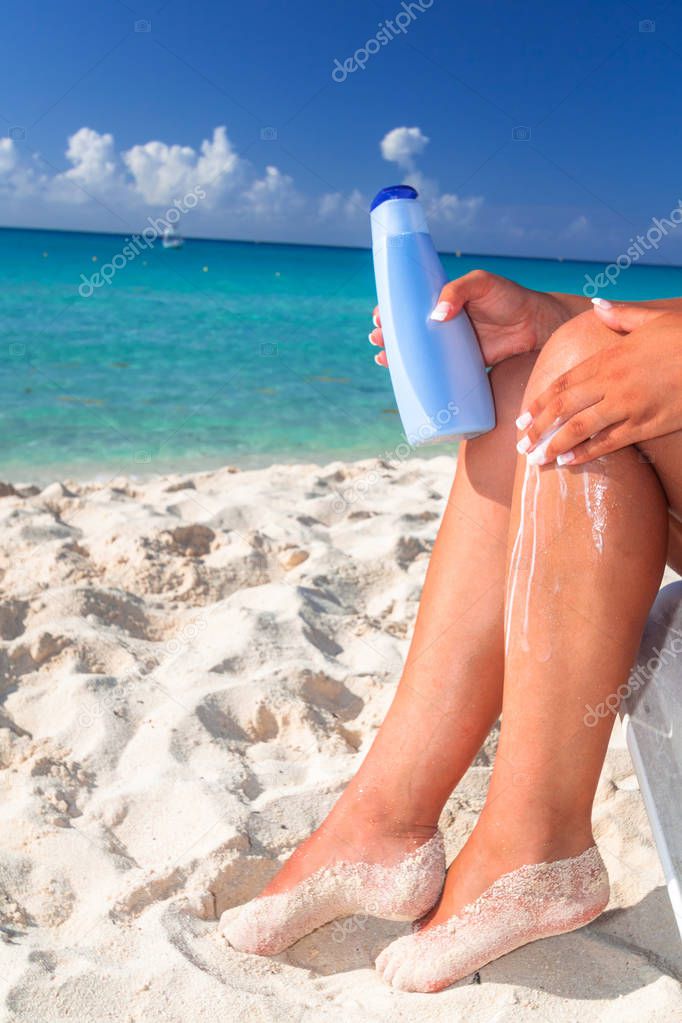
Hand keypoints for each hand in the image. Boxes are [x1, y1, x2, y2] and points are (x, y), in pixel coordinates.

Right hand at [368, 269, 587, 367]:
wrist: (536, 326)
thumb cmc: (510, 298)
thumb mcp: (481, 284)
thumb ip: (458, 291)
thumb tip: (435, 316)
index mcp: (444, 302)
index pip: (410, 304)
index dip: (391, 310)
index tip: (378, 316)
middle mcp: (443, 325)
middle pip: (407, 331)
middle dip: (387, 335)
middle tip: (376, 338)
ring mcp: (451, 348)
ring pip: (417, 354)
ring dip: (395, 357)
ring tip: (381, 358)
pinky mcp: (462, 367)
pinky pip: (435, 374)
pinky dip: (418, 379)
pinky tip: (403, 381)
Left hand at [516, 301, 681, 465]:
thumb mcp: (655, 319)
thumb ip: (622, 315)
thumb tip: (598, 304)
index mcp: (610, 357)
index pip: (563, 383)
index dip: (539, 402)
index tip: (521, 417)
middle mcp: (614, 382)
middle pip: (564, 408)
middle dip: (538, 428)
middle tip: (519, 445)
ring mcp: (629, 405)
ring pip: (580, 429)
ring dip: (554, 445)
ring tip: (536, 460)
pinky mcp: (648, 425)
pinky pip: (610, 442)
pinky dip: (586, 453)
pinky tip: (568, 462)